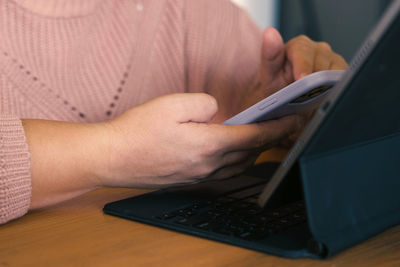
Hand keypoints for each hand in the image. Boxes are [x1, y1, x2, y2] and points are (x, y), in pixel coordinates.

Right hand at [97, 93, 302, 187]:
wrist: (112, 158)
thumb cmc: (137, 131)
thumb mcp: (173, 104)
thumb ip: (204, 104)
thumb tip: (216, 112)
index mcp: (209, 145)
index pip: (254, 136)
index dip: (277, 128)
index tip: (293, 121)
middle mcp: (208, 165)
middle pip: (250, 153)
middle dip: (268, 140)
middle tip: (279, 126)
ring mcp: (199, 176)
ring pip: (238, 165)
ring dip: (252, 152)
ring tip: (258, 137)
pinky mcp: (189, 180)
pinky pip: (223, 172)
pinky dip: (235, 161)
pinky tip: (230, 152)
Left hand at [243, 27, 347, 108]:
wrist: (288, 103)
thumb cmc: (278, 86)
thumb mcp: (269, 74)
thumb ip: (269, 54)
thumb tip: (270, 33)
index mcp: (298, 45)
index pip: (303, 50)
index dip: (303, 65)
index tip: (300, 79)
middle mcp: (317, 49)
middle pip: (322, 60)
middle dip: (314, 78)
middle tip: (308, 94)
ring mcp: (332, 60)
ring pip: (335, 70)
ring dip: (326, 85)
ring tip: (316, 99)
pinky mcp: (342, 72)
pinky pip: (343, 79)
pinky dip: (336, 88)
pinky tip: (326, 98)